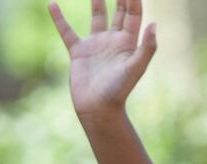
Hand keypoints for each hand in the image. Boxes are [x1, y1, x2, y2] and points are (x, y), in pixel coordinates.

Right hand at [48, 0, 157, 119]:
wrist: (97, 108)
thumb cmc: (118, 91)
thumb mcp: (135, 68)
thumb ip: (147, 47)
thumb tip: (154, 24)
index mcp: (128, 41)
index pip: (133, 12)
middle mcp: (113, 39)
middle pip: (118, 10)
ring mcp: (95, 44)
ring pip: (97, 16)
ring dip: (96, 0)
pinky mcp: (78, 52)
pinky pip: (67, 31)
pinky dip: (59, 18)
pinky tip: (52, 4)